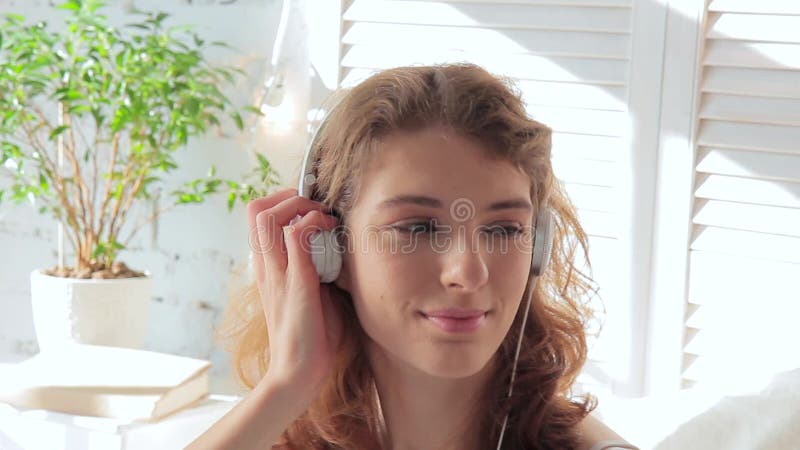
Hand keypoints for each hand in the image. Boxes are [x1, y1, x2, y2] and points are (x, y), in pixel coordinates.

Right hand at [247, 188, 344, 395]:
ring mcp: (277, 273)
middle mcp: (266, 266)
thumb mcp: (312, 292)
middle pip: (255, 208)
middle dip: (288, 197)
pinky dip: (314, 224)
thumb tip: (337, 245)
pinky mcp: (296, 282)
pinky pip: (296, 236)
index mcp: (267, 268)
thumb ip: (316, 267)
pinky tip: (330, 233)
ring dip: (299, 206)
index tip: (310, 209)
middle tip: (317, 210)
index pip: (256, 215)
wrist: (300, 373)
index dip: (281, 202)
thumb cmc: (312, 336)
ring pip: (266, 215)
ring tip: (323, 219)